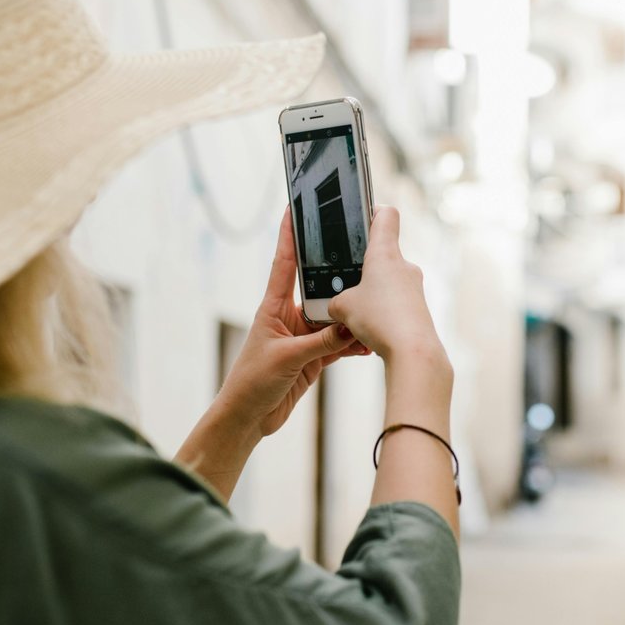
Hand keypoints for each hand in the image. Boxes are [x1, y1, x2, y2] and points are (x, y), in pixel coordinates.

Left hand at [176, 208, 366, 498]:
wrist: (249, 418)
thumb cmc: (252, 383)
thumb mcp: (287, 359)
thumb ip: (320, 343)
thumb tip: (350, 327)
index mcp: (273, 307)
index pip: (283, 262)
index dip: (288, 234)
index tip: (295, 206)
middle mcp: (290, 316)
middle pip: (319, 288)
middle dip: (339, 277)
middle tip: (362, 259)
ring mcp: (303, 336)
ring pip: (335, 318)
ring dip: (352, 317)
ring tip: (375, 309)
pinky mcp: (314, 357)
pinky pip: (340, 343)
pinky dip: (354, 344)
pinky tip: (370, 343)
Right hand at [328, 206, 446, 366]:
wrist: (412, 352)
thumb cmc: (380, 321)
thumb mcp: (342, 308)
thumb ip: (335, 300)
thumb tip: (338, 305)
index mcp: (384, 254)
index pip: (386, 215)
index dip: (373, 211)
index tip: (362, 216)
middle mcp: (404, 266)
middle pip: (383, 254)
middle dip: (363, 267)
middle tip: (345, 281)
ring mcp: (414, 287)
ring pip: (388, 282)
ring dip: (372, 293)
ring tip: (356, 313)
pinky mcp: (419, 308)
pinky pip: (396, 303)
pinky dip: (382, 311)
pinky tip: (370, 328)